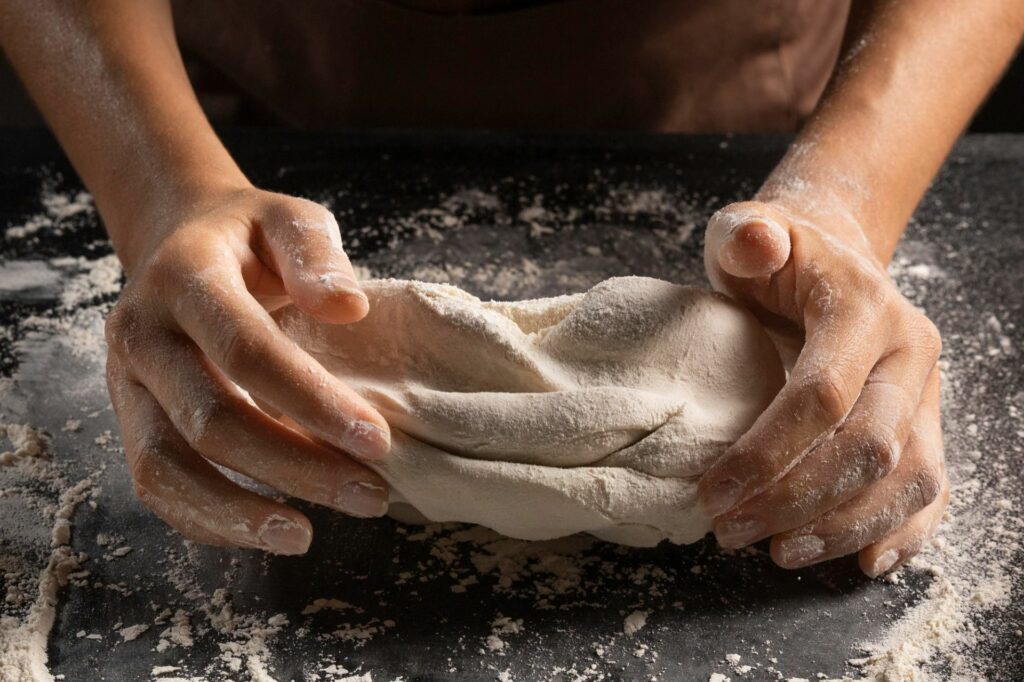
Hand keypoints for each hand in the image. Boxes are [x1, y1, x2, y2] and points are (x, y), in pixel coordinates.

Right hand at [104, 186, 390, 554]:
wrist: (178, 243)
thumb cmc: (248, 238)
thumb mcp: (288, 219)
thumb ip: (317, 254)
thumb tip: (349, 308)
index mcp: (184, 278)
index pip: (246, 351)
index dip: (311, 402)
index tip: (376, 441)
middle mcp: (142, 333)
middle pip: (210, 420)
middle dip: (294, 467)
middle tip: (369, 495)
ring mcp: (125, 382)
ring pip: (166, 467)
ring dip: (238, 513)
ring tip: (305, 537)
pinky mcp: (129, 418)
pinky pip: (156, 484)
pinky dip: (208, 519)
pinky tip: (265, 531)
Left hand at [698, 199, 948, 576]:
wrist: (832, 261)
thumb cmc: (778, 257)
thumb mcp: (749, 231)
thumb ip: (747, 234)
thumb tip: (756, 242)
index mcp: (865, 307)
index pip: (822, 395)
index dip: (766, 453)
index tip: (712, 494)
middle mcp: (911, 353)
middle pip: (867, 447)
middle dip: (795, 501)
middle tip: (730, 532)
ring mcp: (926, 393)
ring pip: (908, 478)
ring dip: (842, 527)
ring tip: (778, 552)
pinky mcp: (928, 424)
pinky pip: (932, 489)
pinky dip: (902, 532)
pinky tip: (858, 561)